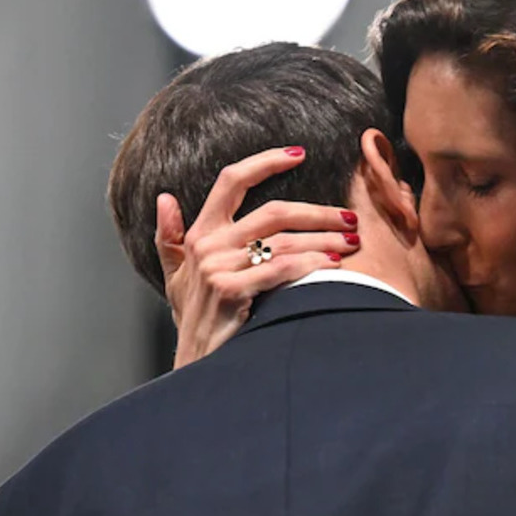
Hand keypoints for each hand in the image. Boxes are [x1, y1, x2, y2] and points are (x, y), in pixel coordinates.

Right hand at [156, 147, 361, 367]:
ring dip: (325, 239)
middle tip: (349, 217)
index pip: (231, 181)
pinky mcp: (231, 291)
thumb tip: (164, 198)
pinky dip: (311, 265)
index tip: (298, 153)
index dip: (265, 162)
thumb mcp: (176, 276)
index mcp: (198, 234)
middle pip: (273, 212)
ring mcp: (218, 268)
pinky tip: (333, 265)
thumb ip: (170, 237)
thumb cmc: (195, 318)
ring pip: (284, 241)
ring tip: (351, 242)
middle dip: (318, 213)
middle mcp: (207, 245)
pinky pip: (281, 269)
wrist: (196, 362)